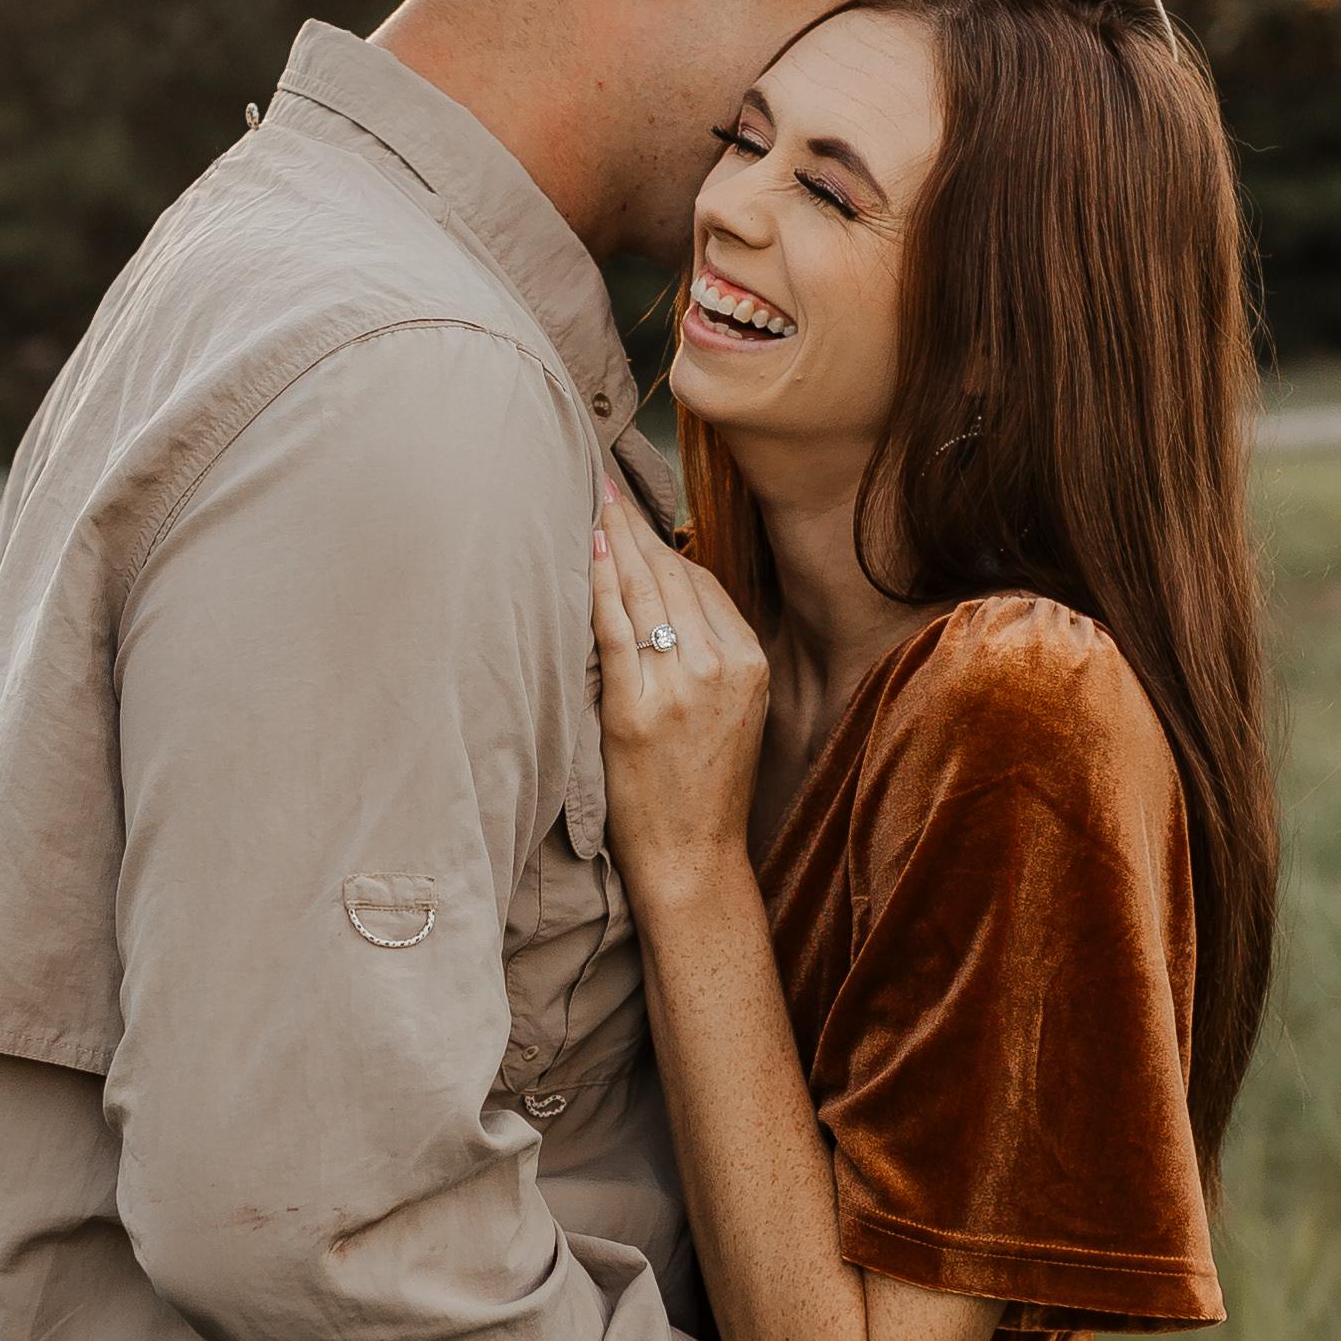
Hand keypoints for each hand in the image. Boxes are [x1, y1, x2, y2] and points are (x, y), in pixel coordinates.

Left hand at [589, 484, 769, 894]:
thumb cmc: (704, 787)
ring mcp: (681, 687)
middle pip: (674, 577)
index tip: (637, 510)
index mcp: (751, 663)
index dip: (665, 542)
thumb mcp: (734, 712)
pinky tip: (589, 550)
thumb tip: (670, 598)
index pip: (703, 583)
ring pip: (646, 594)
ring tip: (593, 502)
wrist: (693, 857)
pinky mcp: (636, 710)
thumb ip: (713, 655)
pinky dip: (601, 584)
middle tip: (605, 483)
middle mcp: (723, 667)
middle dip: (638, 526)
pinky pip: (616, 630)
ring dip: (617, 541)